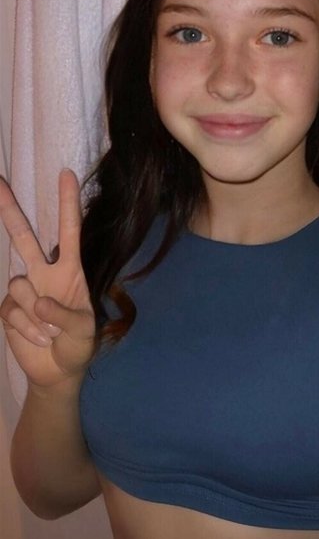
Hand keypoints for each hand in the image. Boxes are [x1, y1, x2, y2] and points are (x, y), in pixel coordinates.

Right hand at [0, 169, 95, 388]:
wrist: (57, 371)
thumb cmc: (78, 345)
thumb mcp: (84, 333)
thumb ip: (66, 316)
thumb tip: (41, 302)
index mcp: (70, 271)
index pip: (69, 232)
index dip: (67, 204)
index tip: (66, 174)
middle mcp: (44, 273)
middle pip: (22, 236)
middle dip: (9, 209)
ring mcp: (24, 290)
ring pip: (18, 283)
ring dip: (35, 312)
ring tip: (50, 330)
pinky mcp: (8, 309)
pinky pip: (11, 310)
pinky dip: (25, 327)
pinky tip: (38, 338)